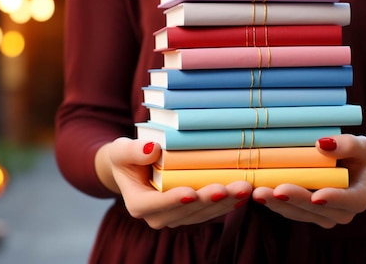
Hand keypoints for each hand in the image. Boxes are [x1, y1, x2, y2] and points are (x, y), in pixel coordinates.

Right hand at [97, 137, 252, 228]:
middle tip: (226, 188)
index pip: (156, 205)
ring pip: (202, 214)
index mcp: (138, 204)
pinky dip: (227, 203)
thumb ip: (132, 151)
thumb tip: (151, 149)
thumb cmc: (128, 157)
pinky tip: (243, 194)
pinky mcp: (191, 213)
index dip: (173, 200)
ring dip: (224, 203)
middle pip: (185, 211)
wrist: (135, 167)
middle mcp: (157, 217)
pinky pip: (210, 211)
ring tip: (242, 188)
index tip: (191, 192)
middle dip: (207, 200)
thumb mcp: (122, 150)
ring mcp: (176, 217)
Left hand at [251, 134, 365, 228]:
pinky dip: (274, 203)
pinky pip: (290, 211)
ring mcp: (323, 217)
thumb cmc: (359, 156)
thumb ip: (347, 145)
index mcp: (358, 197)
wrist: (355, 171)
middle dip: (296, 200)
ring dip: (279, 204)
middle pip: (317, 210)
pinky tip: (258, 193)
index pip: (349, 201)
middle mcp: (342, 213)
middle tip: (276, 190)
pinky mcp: (306, 214)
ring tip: (259, 192)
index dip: (333, 199)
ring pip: (299, 213)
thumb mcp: (360, 146)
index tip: (317, 196)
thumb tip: (322, 144)